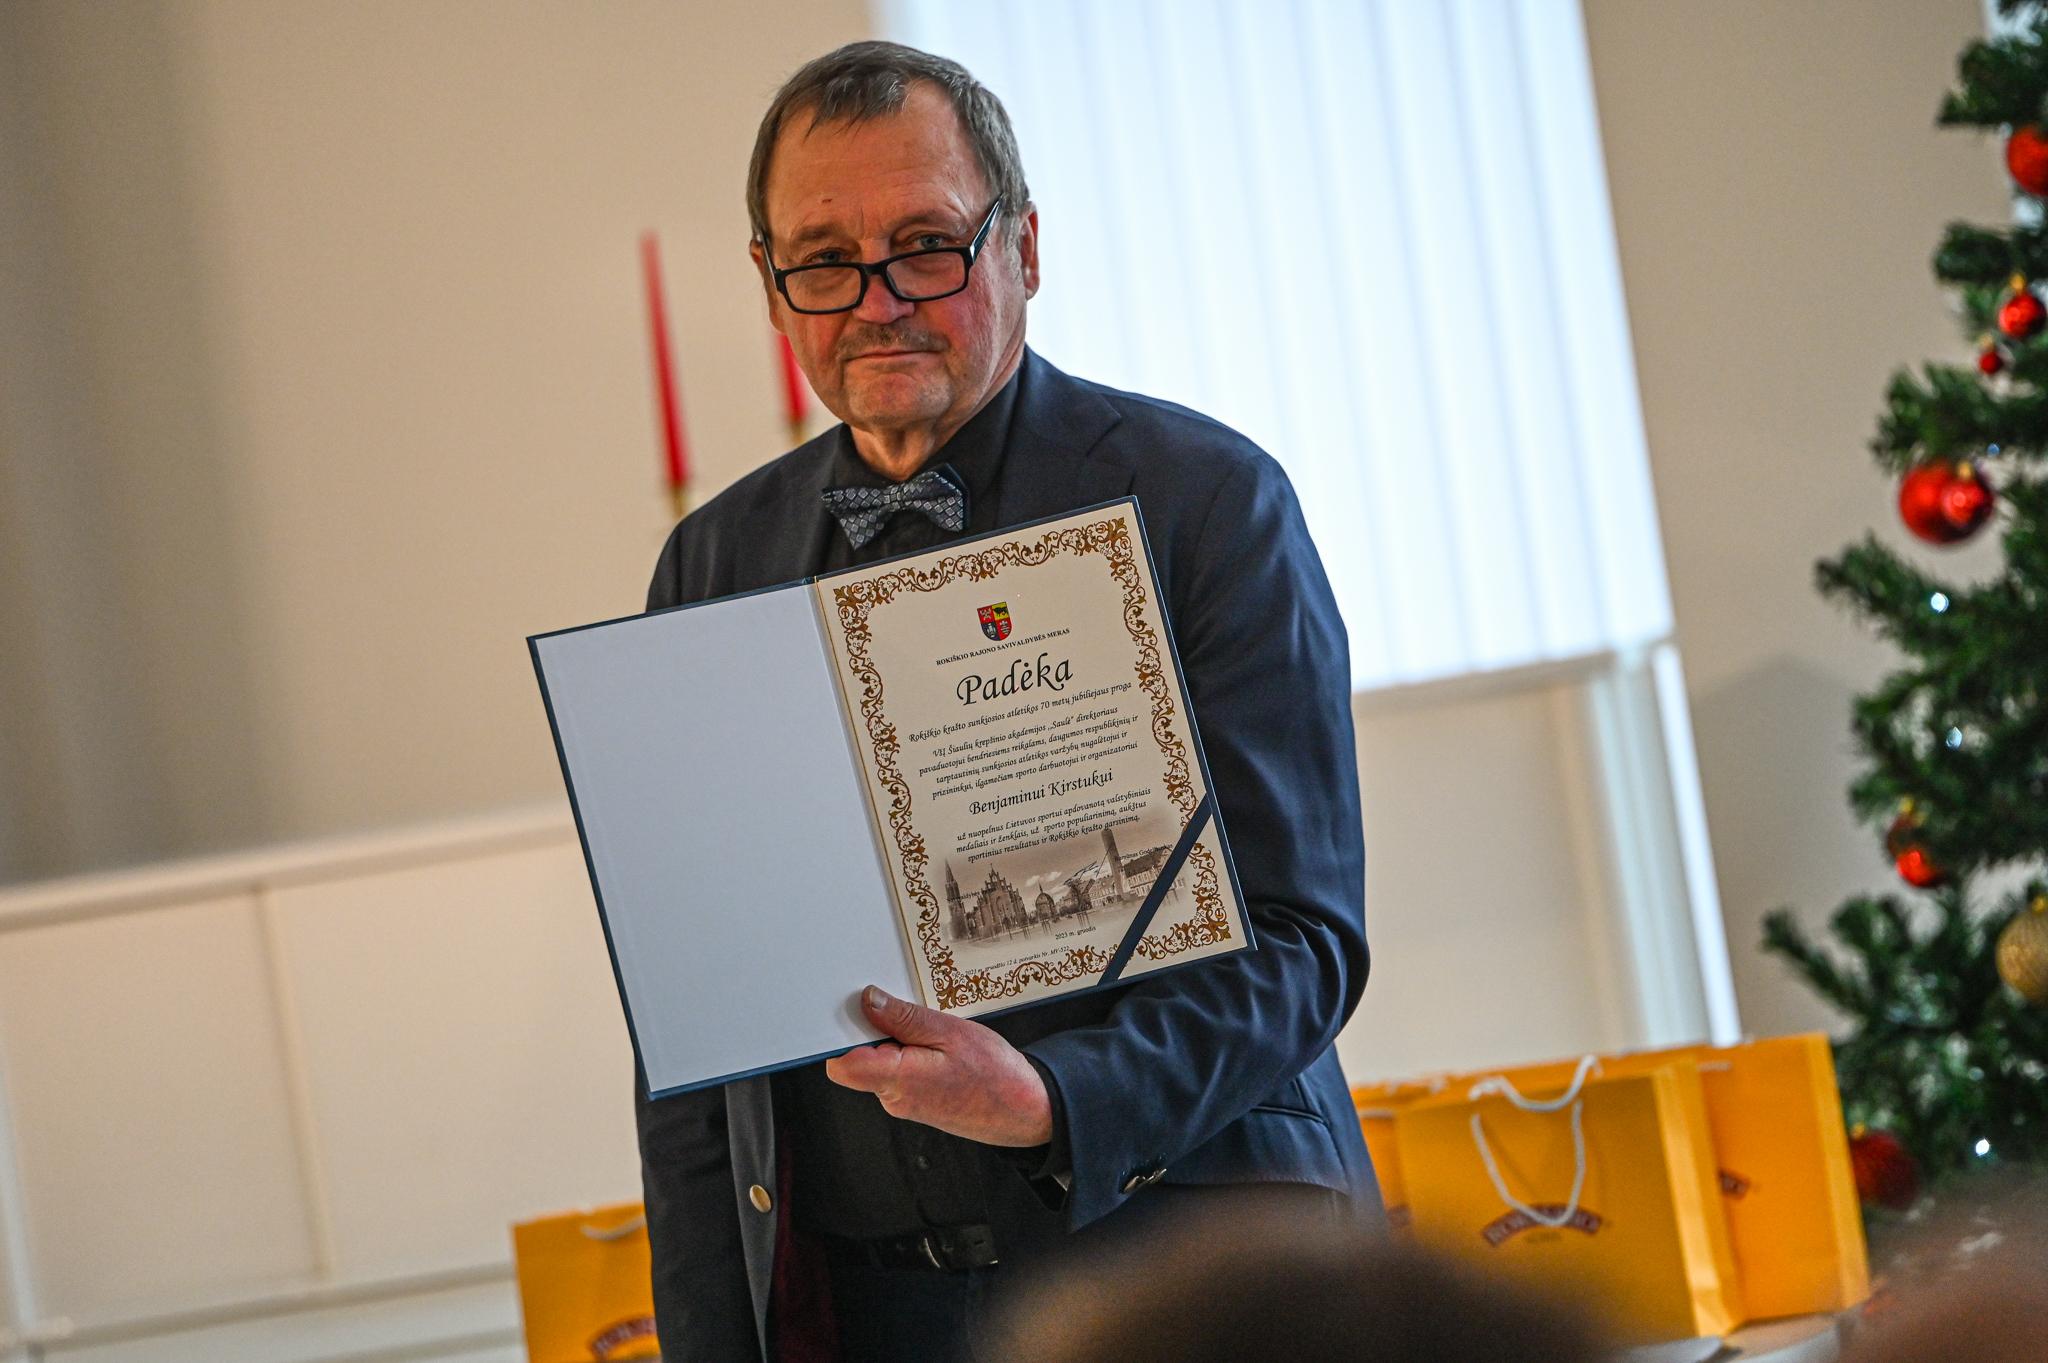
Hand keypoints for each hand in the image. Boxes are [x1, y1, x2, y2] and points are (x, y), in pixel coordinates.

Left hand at [824, 985, 1053, 1146]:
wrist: (1025, 1111)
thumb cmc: (996, 1076)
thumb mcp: (951, 1032)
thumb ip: (904, 1018)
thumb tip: (868, 1002)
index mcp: (898, 1081)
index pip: (842, 1064)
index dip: (839, 1035)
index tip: (853, 1009)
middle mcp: (893, 1098)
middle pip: (857, 1059)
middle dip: (873, 1030)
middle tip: (905, 1010)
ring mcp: (903, 1103)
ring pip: (879, 1063)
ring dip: (895, 1040)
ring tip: (930, 1030)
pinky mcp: (914, 1101)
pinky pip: (897, 1072)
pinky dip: (909, 1053)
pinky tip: (935, 1045)